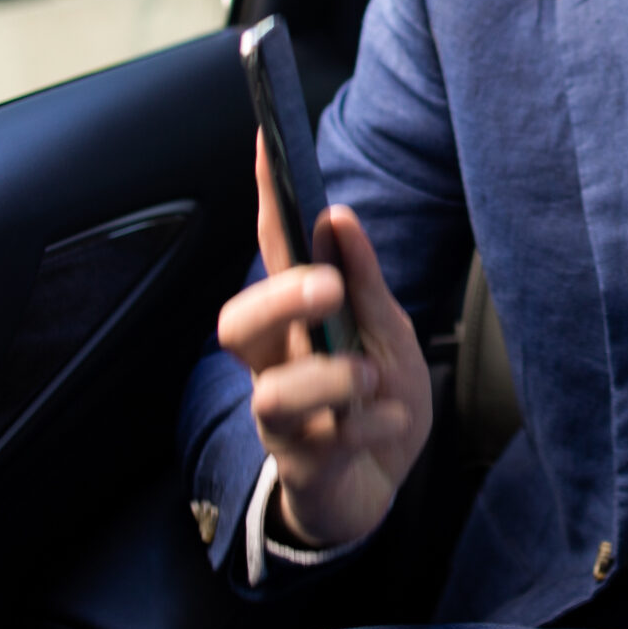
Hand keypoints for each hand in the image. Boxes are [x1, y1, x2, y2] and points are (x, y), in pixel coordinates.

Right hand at [215, 132, 431, 548]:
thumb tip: (340, 218)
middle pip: (237, 324)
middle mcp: (276, 365)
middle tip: (328, 288)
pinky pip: (325, 442)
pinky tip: (388, 424)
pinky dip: (368, 427)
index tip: (267, 139)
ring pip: (273, 392)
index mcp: (297, 322)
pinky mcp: (301, 466)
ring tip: (372, 380)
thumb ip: (366, 284)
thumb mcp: (391, 335)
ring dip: (331, 378)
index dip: (268, 197)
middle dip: (280, 299)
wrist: (378, 489)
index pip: (275, 250)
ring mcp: (283, 419)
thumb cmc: (376, 402)